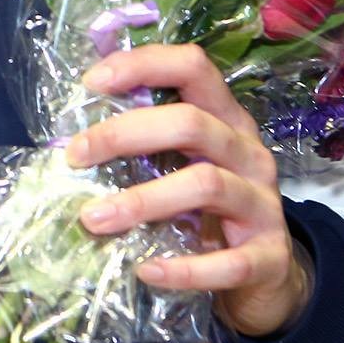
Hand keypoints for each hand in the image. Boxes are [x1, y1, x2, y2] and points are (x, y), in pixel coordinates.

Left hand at [64, 43, 312, 338]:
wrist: (266, 276)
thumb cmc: (210, 211)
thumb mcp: (185, 167)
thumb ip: (148, 147)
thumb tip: (74, 140)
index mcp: (227, 120)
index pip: (193, 67)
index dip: (143, 66)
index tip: (91, 83)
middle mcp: (249, 152)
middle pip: (191, 123)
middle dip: (125, 134)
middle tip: (75, 156)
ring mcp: (263, 203)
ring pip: (206, 184)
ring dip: (142, 201)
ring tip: (93, 219)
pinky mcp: (268, 257)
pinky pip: (227, 262)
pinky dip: (183, 268)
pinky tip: (145, 270)